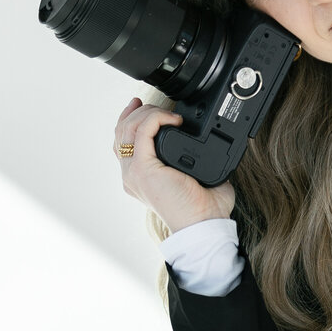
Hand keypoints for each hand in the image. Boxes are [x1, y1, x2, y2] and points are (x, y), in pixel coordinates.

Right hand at [113, 97, 235, 232]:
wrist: (203, 225)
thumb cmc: (203, 209)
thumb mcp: (196, 178)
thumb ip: (197, 161)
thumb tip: (210, 146)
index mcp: (140, 178)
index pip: (123, 143)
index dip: (129, 120)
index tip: (142, 106)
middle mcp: (131, 175)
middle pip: (121, 132)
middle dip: (137, 112)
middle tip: (155, 105)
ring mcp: (134, 172)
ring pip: (128, 129)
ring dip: (148, 113)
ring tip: (168, 113)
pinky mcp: (143, 169)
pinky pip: (142, 132)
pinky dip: (157, 119)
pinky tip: (174, 120)